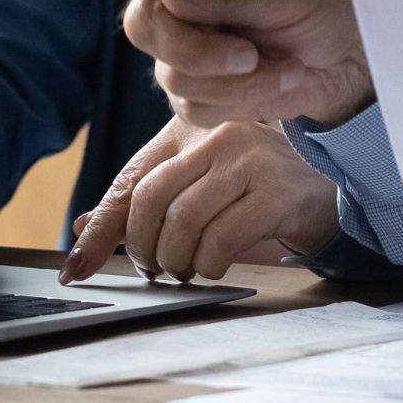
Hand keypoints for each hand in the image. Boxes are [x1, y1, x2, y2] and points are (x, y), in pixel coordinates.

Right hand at [18, 0, 386, 126]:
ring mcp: (185, 42)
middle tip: (248, 56)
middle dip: (195, 48)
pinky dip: (244, 100)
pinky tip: (278, 82)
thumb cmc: (327, 2)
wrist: (357, 57)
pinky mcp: (197, 86)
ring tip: (279, 63)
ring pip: (171, 73)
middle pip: (143, 25)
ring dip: (231, 80)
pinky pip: (196, 105)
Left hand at [61, 117, 338, 283]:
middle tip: (157, 269)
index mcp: (193, 130)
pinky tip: (216, 267)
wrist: (327, 194)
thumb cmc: (256, 193)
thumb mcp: (199, 189)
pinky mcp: (275, 190)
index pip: (133, 181)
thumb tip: (81, 227)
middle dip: (145, 248)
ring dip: (178, 261)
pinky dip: (211, 264)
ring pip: (184, 221)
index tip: (75, 273)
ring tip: (189, 269)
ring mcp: (249, 159)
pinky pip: (222, 237)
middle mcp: (218, 136)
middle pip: (152, 199)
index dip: (101, 230)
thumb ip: (148, 204)